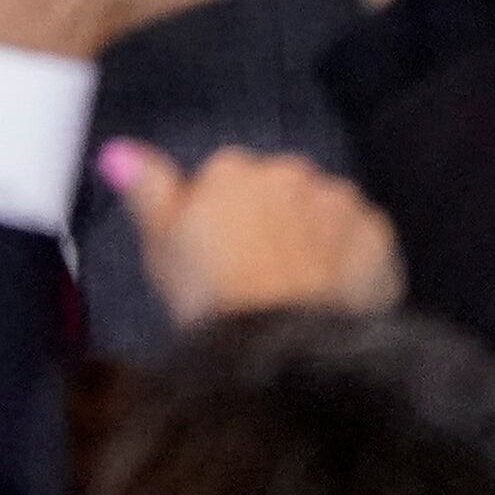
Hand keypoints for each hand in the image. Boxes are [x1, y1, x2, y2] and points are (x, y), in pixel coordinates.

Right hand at [101, 141, 401, 323]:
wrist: (283, 344)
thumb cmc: (213, 295)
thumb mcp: (160, 243)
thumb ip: (147, 187)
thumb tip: (117, 150)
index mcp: (232, 168)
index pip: (228, 179)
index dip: (224, 219)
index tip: (222, 255)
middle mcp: (289, 172)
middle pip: (279, 189)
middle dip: (272, 220)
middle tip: (259, 273)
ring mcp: (337, 202)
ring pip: (322, 210)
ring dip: (313, 236)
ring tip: (296, 286)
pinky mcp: (377, 236)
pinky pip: (362, 238)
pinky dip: (350, 258)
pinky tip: (330, 290)